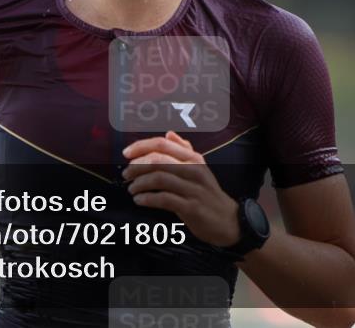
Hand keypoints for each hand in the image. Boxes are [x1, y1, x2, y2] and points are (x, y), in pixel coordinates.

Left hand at [122, 130, 239, 247]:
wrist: (229, 221)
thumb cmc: (208, 194)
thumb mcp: (200, 168)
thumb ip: (184, 150)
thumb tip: (168, 133)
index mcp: (194, 158)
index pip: (163, 144)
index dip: (141, 146)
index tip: (126, 153)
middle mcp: (194, 170)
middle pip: (159, 160)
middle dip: (137, 166)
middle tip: (126, 174)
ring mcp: (193, 189)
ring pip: (159, 178)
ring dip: (140, 183)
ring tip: (132, 189)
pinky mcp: (191, 207)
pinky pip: (164, 199)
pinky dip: (147, 199)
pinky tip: (140, 200)